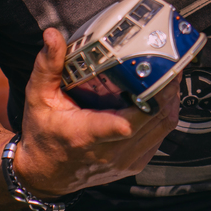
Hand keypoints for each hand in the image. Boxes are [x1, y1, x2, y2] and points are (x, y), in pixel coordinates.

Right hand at [13, 28, 180, 197]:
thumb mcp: (38, 98)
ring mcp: (124, 161)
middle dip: (167, 89)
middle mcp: (108, 152)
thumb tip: (52, 35)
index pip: (123, 125)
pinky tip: (162, 96)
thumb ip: (47, 65)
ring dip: (171, 99)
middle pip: (153, 120)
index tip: (160, 77)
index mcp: (85, 135)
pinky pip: (160, 137)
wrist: (44, 175)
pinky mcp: (133, 164)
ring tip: (171, 74)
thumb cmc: (42, 134)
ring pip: (162, 127)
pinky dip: (165, 115)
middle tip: (171, 62)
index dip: (147, 103)